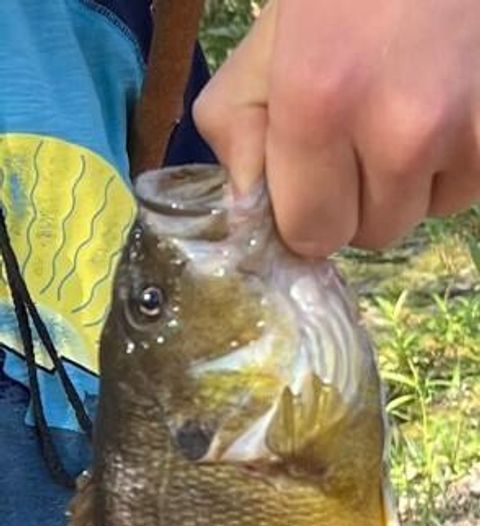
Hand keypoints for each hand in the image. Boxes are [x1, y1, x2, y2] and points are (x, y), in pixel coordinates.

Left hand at [195, 0, 479, 254]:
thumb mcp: (266, 42)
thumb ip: (238, 131)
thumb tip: (252, 209)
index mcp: (319, 103)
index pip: (310, 234)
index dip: (306, 209)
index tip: (310, 175)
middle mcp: (400, 131)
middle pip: (370, 234)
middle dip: (357, 199)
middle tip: (361, 131)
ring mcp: (466, 134)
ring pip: (423, 214)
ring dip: (408, 183)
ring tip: (407, 107)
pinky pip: (466, 191)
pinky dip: (453, 163)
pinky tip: (446, 104)